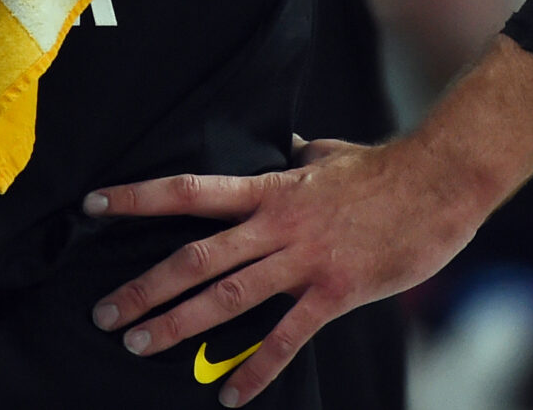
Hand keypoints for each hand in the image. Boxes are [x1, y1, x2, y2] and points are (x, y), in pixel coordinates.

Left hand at [84, 137, 482, 405]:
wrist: (439, 182)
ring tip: (139, 344)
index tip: (93, 205)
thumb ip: (292, 157)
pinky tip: (230, 396)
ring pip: (228, 297)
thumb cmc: (383, 168)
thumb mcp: (325, 153)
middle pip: (195, 258)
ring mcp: (305, 261)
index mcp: (268, 190)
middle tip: (104, 311)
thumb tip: (278, 147)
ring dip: (179, 324)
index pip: (188, 191)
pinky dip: (257, 368)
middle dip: (146, 287)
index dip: (138, 197)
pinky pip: (287, 338)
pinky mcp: (335, 293)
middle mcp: (276, 226)